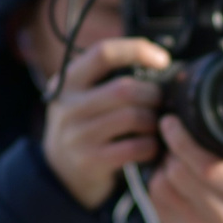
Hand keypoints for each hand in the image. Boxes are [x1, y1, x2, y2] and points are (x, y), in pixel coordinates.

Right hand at [41, 38, 170, 209]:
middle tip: (160, 103)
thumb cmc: (84, 126)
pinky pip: (135, 147)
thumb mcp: (82, 97)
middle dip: (152, 95)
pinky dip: (150, 146)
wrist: (61, 172)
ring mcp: (78, 135)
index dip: (137, 50)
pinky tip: (149, 146)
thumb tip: (159, 63)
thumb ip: (108, 78)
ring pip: (133, 117)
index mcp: (67, 81)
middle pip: (124, 89)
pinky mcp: (91, 160)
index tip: (162, 60)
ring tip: (155, 125)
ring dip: (153, 121)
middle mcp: (68, 106)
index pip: (104, 53)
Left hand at [143, 113, 222, 222]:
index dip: (185, 142)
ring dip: (162, 165)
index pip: (210, 168)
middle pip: (182, 175)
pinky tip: (167, 174)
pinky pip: (156, 201)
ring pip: (164, 186)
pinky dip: (157, 182)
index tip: (173, 121)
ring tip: (171, 153)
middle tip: (170, 131)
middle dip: (171, 148)